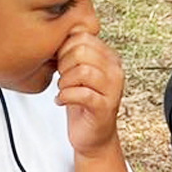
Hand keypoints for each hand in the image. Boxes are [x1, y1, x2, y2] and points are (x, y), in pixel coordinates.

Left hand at [53, 27, 123, 156]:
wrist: (93, 136)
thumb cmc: (84, 103)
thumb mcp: (80, 72)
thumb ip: (74, 53)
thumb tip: (56, 35)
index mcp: (110, 58)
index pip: (83, 37)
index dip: (64, 48)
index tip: (61, 63)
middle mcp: (115, 71)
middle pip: (82, 51)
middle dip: (63, 64)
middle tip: (61, 78)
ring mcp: (112, 89)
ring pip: (82, 71)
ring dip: (64, 81)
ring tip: (62, 89)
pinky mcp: (104, 107)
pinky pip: (81, 94)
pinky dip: (64, 96)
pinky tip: (60, 101)